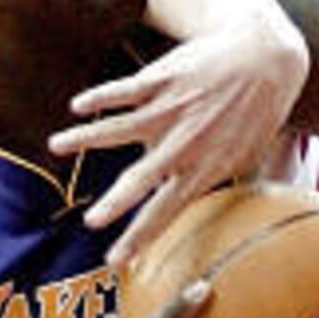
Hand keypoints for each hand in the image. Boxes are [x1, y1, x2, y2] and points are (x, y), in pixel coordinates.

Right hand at [49, 13, 307, 266]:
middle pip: (140, 179)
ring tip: (55, 146)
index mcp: (203, 167)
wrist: (264, 56)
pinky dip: (100, 97)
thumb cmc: (259, 109)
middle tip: (90, 223)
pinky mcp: (163, 79)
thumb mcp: (246, 155)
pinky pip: (124, 90)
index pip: (165, 212)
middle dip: (114, 204)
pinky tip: (78, 106)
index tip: (116, 260)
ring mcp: (170, 109)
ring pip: (119, 127)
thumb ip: (219, 180)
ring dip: (85, 138)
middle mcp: (182, 143)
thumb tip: (209, 207)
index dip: (139, 237)